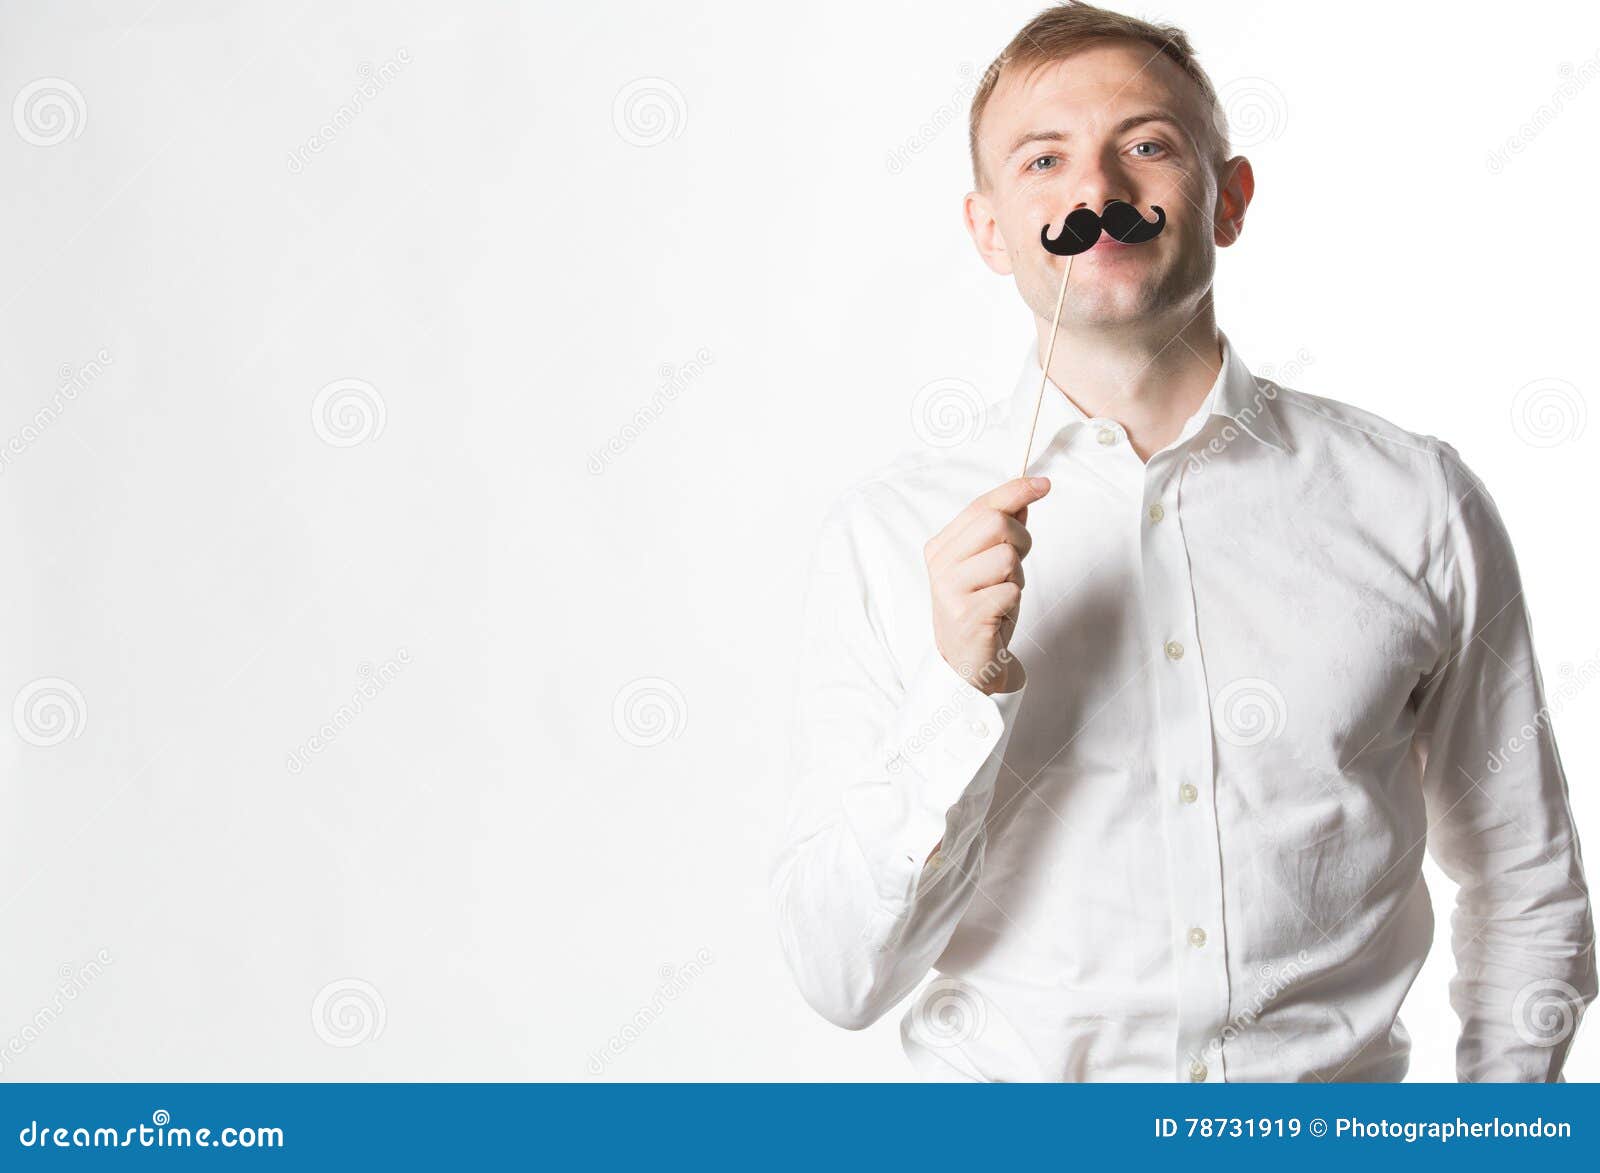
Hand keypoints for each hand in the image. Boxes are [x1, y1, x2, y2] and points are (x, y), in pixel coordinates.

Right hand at [922, 476, 1049, 695]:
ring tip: (1002, 593)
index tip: (1043, 484)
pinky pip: (1010, 590)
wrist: (967, 662)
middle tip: (1016, 562)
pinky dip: (1014, 600)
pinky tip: (999, 613)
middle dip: (1020, 538)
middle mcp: (941, 565)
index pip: (980, 506)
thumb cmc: (982, 609)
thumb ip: (1001, 532)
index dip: (1015, 490)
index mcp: (941, 547)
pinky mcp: (967, 615)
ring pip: (1006, 557)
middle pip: (995, 522)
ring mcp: (951, 590)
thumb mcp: (989, 566)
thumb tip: (1024, 497)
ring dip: (1017, 575)